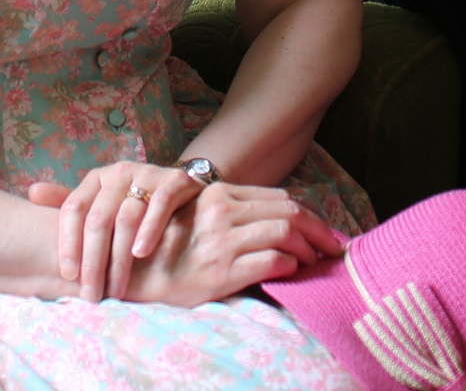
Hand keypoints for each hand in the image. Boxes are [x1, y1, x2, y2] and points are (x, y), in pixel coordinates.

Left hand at [24, 161, 203, 301]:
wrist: (182, 188)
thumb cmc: (134, 203)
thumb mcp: (101, 202)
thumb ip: (70, 203)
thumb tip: (32, 193)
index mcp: (96, 179)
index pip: (74, 209)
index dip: (68, 243)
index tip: (67, 275)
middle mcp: (119, 174)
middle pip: (98, 218)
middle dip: (93, 261)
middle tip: (91, 294)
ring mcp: (147, 175)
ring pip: (126, 217)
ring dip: (119, 257)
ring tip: (116, 288)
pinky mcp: (174, 182)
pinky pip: (160, 205)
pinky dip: (150, 230)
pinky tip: (141, 254)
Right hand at [120, 182, 344, 307]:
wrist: (132, 271)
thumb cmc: (167, 246)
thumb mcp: (198, 217)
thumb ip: (232, 212)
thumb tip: (278, 223)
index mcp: (218, 194)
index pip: (278, 198)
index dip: (308, 214)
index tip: (321, 231)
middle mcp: (222, 211)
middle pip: (289, 211)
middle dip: (319, 231)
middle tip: (333, 248)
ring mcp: (222, 240)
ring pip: (285, 232)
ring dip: (307, 249)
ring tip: (312, 262)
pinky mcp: (222, 270)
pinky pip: (271, 261)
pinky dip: (289, 266)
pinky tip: (290, 272)